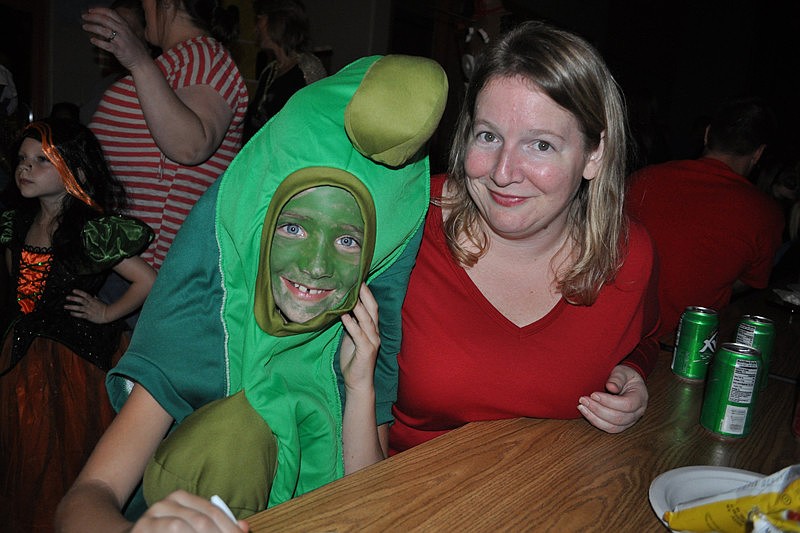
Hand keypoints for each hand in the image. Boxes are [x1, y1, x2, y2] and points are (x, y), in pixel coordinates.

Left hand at [65, 289, 108, 323]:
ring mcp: (89, 310)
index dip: (79, 292)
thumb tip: (93, 295)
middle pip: (81, 300)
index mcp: (93, 300)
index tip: (73, 290)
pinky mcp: (89, 316)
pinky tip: (71, 313)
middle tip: (67, 297)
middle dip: (74, 298)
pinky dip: (76, 314)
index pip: (85, 295)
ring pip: (80, 308)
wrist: (109, 314)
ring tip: (65, 306)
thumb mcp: (99, 301)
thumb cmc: (104, 307)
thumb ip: (95, 298)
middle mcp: (90, 305)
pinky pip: (82, 315)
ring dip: (72, 307)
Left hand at [82, 7, 150, 71]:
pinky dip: (98, 42)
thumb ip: (118, 27)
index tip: (90, 10)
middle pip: (105, 20)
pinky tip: (92, 40)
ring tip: (85, 27)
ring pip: (103, 31)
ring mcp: (121, 40)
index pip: (110, 13)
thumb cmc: (134, 48)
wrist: (142, 62)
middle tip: (84, 16)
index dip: (99, 10)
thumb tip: (104, 22)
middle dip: (92, 17)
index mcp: (125, 25)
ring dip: (92, 27)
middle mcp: (123, 31)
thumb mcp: (129, 34)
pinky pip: (106, 45)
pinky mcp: (119, 50)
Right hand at [131, 490, 248, 532]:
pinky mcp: (142, 530)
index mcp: (181, 498)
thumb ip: (217, 525)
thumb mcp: (192, 526)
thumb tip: (245, 528)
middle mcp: (166, 503)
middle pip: (202, 521)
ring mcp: (151, 517)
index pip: (215, 512)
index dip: (230, 528)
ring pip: (182, 527)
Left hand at [339, 284, 379, 392]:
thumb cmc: (353, 359)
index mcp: (371, 328)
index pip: (371, 306)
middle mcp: (375, 333)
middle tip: (357, 280)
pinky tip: (344, 315)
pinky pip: (359, 334)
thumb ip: (349, 323)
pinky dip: (351, 324)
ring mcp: (372, 342)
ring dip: (359, 306)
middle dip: (365, 294)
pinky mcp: (367, 351)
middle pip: (372, 309)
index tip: (358, 278)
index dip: (366, 293)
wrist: (357, 382)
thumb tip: (341, 307)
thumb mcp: (350, 337)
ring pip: (367, 320)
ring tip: (350, 293)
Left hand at [577, 364, 647, 432]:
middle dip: (598, 409)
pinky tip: (585, 412)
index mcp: (640, 397)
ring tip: (582, 406)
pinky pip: (609, 428)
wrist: (628, 382)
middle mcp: (638, 412)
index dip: (609, 401)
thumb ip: (617, 378)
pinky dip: (595, 421)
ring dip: (595, 418)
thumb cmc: (625, 376)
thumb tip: (611, 387)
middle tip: (584, 399)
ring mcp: (630, 420)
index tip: (593, 394)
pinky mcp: (621, 425)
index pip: (627, 404)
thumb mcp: (623, 371)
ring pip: (613, 427)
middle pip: (619, 418)